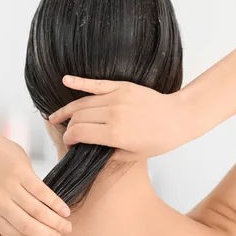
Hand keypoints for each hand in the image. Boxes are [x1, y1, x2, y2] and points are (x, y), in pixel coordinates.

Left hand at [0, 135, 71, 235]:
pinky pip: (42, 192)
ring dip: (55, 221)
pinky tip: (65, 210)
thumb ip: (14, 217)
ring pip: (37, 210)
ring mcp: (9, 187)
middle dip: (49, 235)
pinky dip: (56, 203)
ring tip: (67, 225)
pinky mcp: (20, 172)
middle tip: (63, 235)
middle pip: (28, 226)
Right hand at [48, 75, 189, 158]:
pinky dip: (79, 81)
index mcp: (114, 134)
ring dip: (68, 110)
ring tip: (56, 117)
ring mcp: (117, 97)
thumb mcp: (133, 156)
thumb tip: (89, 150)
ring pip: (83, 102)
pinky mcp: (122, 86)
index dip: (69, 140)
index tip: (69, 144)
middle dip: (69, 127)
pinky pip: (96, 84)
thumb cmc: (159, 140)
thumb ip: (108, 154)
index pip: (79, 133)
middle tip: (68, 134)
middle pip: (78, 118)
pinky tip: (65, 80)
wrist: (179, 118)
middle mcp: (112, 114)